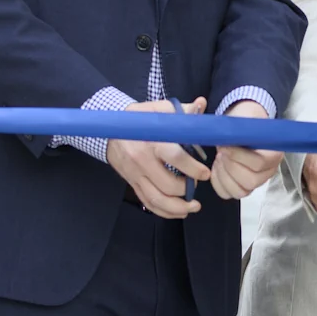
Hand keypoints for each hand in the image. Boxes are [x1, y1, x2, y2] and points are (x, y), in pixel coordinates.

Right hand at [108, 98, 211, 218]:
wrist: (111, 129)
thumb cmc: (141, 119)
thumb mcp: (160, 110)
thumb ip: (183, 110)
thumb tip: (201, 103)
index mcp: (151, 140)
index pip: (174, 157)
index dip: (192, 168)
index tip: (205, 173)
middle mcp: (142, 160)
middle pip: (166, 184)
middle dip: (186, 189)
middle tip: (197, 184)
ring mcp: (135, 174)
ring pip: (156, 199)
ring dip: (177, 208)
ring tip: (193, 207)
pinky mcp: (132, 183)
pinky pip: (147, 202)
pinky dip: (163, 212)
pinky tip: (178, 212)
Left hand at [212, 100, 283, 200]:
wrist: (242, 127)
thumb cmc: (244, 123)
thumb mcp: (245, 121)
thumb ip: (240, 130)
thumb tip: (227, 139)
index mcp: (274, 154)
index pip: (259, 163)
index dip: (239, 156)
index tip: (226, 145)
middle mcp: (268, 172)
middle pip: (250, 181)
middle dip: (231, 167)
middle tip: (221, 153)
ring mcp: (255, 183)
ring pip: (240, 192)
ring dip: (223, 175)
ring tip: (219, 159)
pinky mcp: (241, 188)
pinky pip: (228, 194)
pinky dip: (217, 182)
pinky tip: (217, 168)